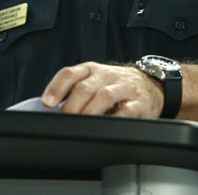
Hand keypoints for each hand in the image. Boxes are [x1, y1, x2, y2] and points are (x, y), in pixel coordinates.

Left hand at [41, 61, 163, 117]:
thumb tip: (51, 110)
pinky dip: (115, 119)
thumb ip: (75, 91)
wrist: (151, 84)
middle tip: (62, 121)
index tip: (47, 103)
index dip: (57, 87)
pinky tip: (106, 127)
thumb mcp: (95, 81)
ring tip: (80, 126)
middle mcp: (106, 75)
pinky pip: (126, 110)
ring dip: (89, 112)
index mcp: (92, 69)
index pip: (70, 73)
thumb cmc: (116, 85)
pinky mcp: (139, 102)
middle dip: (71, 106)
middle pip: (85, 87)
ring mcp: (123, 87)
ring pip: (104, 96)